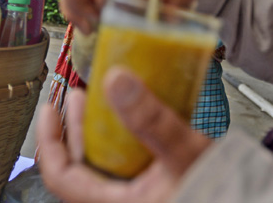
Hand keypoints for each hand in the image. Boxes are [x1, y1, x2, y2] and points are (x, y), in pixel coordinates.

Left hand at [36, 67, 211, 202]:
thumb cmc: (224, 197)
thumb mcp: (185, 157)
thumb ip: (151, 121)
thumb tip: (116, 80)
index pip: (61, 176)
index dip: (49, 140)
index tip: (48, 109)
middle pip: (83, 164)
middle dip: (78, 126)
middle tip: (79, 95)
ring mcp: (140, 198)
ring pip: (107, 164)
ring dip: (102, 131)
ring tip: (105, 100)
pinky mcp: (156, 193)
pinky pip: (131, 167)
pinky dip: (128, 142)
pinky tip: (138, 121)